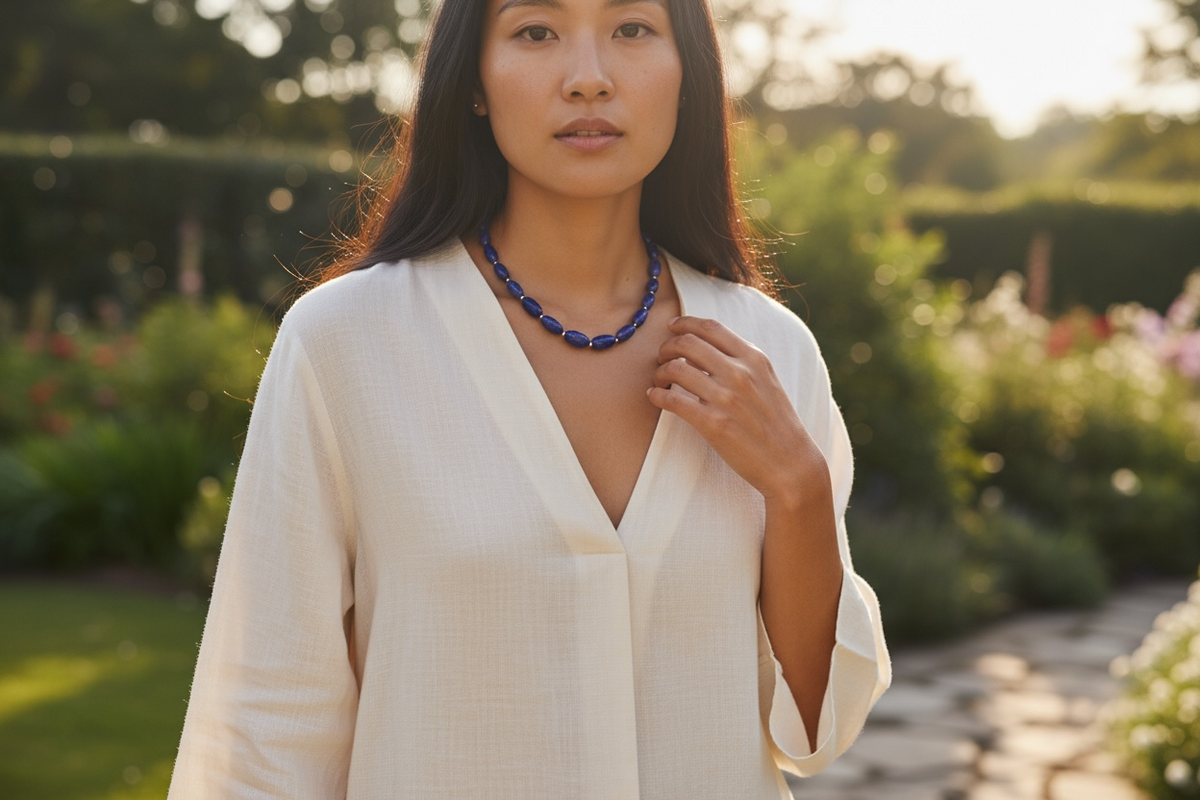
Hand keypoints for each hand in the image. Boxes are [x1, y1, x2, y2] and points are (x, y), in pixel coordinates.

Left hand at [646, 316, 828, 505]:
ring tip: (659, 380)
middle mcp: (739, 373)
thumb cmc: (777, 423)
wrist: (790, 463)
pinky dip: (657, 396)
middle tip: (661, 357)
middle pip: (688, 343)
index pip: (711, 327)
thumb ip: (741, 362)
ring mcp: (725, 398)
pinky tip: (655, 397)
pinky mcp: (713, 423)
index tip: (672, 328)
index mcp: (754, 358)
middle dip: (667, 347)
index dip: (685, 323)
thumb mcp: (767, 381)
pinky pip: (673, 400)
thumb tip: (703, 349)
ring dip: (659, 372)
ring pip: (675, 369)